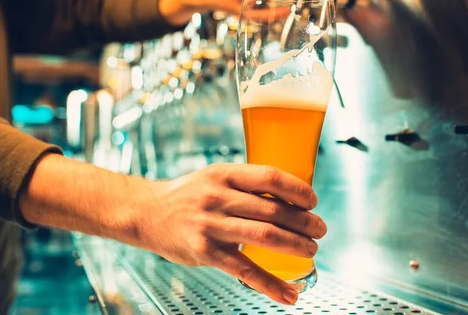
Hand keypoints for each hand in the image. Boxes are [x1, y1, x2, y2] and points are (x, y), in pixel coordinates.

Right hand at [134, 163, 326, 304]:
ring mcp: (211, 225)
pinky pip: (245, 271)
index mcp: (225, 173)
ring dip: (296, 246)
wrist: (146, 212)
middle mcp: (218, 196)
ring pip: (265, 236)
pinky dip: (271, 284)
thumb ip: (245, 185)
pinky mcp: (205, 252)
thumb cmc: (188, 194)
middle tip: (320, 230)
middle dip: (305, 222)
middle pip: (273, 210)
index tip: (313, 201)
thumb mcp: (215, 177)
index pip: (270, 177)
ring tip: (311, 251)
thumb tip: (288, 198)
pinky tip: (289, 294)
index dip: (298, 190)